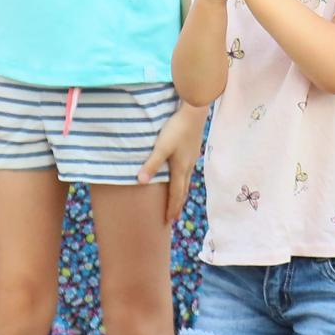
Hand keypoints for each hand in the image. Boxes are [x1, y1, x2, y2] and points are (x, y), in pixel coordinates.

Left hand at [139, 100, 205, 223]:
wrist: (194, 113)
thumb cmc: (176, 129)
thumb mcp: (161, 147)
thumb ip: (151, 164)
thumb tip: (140, 182)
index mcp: (180, 169)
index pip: (176, 194)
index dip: (172, 208)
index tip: (169, 221)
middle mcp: (188, 167)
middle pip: (183, 191)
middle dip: (178, 205)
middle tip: (174, 218)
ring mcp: (192, 159)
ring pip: (186, 182)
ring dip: (181, 194)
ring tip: (177, 201)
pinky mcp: (192, 151)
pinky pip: (187, 172)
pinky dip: (183, 181)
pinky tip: (181, 177)